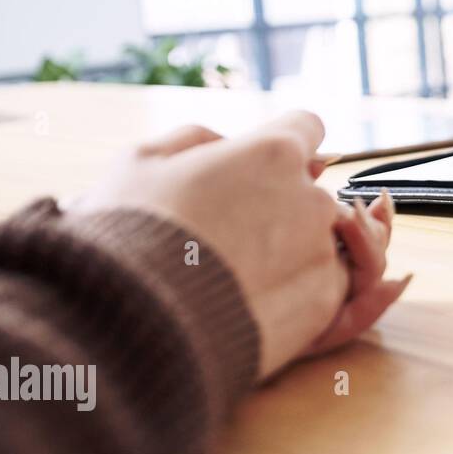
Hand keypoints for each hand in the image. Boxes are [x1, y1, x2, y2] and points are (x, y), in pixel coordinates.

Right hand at [72, 112, 409, 379]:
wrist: (132, 324)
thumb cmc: (127, 236)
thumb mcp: (143, 162)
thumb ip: (198, 140)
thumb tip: (230, 144)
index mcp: (273, 153)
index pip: (306, 129)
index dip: (282, 145)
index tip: (263, 166)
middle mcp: (312, 198)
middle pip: (310, 191)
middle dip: (279, 205)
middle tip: (227, 235)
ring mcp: (323, 252)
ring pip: (319, 240)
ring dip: (289, 251)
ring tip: (233, 275)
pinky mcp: (325, 303)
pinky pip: (325, 287)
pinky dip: (296, 292)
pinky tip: (250, 300)